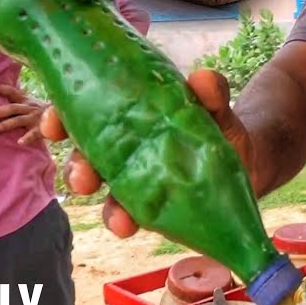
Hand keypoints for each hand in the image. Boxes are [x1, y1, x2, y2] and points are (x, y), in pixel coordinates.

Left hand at [0, 83, 47, 145]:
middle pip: (11, 108)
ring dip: (4, 125)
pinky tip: (20, 142)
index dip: (0, 89)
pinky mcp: (43, 129)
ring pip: (18, 120)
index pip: (12, 91)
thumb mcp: (34, 105)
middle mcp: (30, 108)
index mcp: (27, 101)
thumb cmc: (47, 112)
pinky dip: (27, 138)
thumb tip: (5, 102)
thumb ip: (22, 104)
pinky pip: (34, 133)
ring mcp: (36, 118)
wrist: (68, 116)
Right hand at [40, 69, 257, 238]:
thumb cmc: (220, 128)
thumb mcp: (216, 107)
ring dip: (107, 210)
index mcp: (126, 120)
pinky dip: (131, 223)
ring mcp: (138, 184)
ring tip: (119, 219)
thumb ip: (210, 94)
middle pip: (86, 162)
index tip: (53, 123)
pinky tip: (134, 226)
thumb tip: (202, 79)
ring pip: (108, 198)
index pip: (81, 116)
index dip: (59, 120)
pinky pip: (135, 218)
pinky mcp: (155, 209)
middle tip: (84, 179)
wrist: (252, 162)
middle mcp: (124, 153)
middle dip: (78, 171)